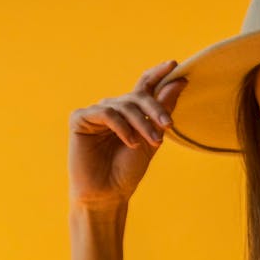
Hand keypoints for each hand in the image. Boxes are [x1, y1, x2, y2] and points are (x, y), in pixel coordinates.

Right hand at [68, 60, 187, 205]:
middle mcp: (112, 109)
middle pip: (137, 96)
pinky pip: (106, 113)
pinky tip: (129, 142)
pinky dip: (121, 126)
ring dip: (141, 123)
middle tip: (168, 124)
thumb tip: (179, 81)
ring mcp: (95, 113)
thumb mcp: (152, 140)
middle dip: (155, 108)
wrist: (107, 194)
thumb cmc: (127, 172)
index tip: (174, 65)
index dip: (158, 74)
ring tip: (152, 143)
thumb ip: (162, 111)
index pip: (143, 86)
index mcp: (129, 114)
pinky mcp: (80, 119)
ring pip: (124, 105)